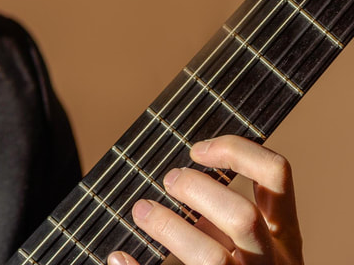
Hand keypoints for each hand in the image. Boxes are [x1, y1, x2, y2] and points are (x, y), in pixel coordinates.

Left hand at [107, 135, 302, 264]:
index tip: (196, 151)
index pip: (276, 175)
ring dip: (168, 226)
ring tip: (142, 211)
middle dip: (198, 190)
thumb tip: (175, 178)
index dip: (237, 151)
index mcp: (283, 237)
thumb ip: (222, 214)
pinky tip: (120, 257)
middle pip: (243, 217)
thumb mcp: (249, 244)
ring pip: (212, 257)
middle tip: (169, 181)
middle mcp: (272, 263)